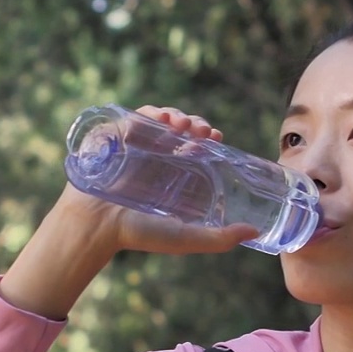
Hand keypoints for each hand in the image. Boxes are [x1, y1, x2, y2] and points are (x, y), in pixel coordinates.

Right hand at [56, 105, 258, 255]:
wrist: (97, 228)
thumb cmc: (137, 235)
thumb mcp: (184, 237)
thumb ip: (219, 239)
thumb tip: (255, 232)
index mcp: (172, 174)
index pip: (196, 147)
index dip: (209, 140)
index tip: (218, 139)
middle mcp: (155, 157)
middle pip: (182, 130)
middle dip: (196, 124)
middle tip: (204, 131)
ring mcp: (135, 145)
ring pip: (161, 120)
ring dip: (177, 116)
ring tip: (185, 125)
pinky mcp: (115, 137)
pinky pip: (135, 116)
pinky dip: (151, 112)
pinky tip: (164, 119)